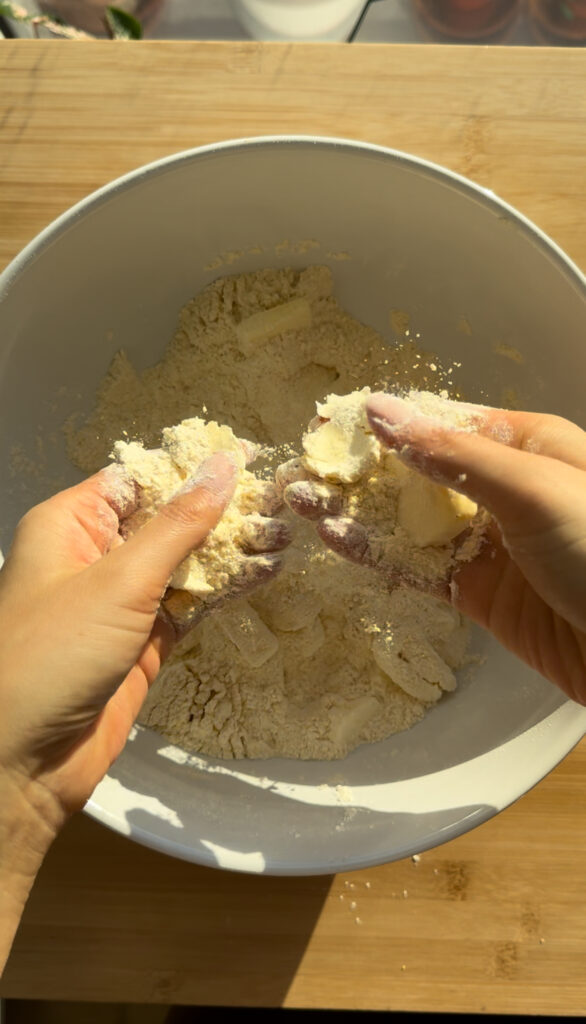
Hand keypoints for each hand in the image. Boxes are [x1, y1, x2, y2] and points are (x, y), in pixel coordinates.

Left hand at [0, 451, 286, 969]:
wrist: (21, 759)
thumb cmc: (52, 653)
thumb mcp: (119, 579)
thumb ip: (178, 524)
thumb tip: (222, 465)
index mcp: (72, 523)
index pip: (141, 477)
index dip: (193, 465)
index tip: (249, 455)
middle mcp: (97, 554)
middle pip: (169, 517)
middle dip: (223, 508)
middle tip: (280, 497)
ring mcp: (122, 601)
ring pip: (186, 561)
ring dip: (233, 548)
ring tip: (285, 532)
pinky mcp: (143, 641)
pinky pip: (191, 602)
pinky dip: (226, 588)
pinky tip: (265, 572)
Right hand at [282, 391, 585, 705]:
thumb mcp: (533, 487)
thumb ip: (452, 455)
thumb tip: (383, 413)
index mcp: (528, 444)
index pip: (444, 422)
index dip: (388, 420)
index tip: (334, 418)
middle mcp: (504, 488)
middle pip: (419, 470)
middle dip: (362, 465)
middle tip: (305, 458)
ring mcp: (490, 542)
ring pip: (411, 520)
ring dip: (356, 509)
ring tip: (299, 496)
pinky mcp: (479, 592)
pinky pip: (419, 567)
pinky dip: (376, 554)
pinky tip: (334, 538)